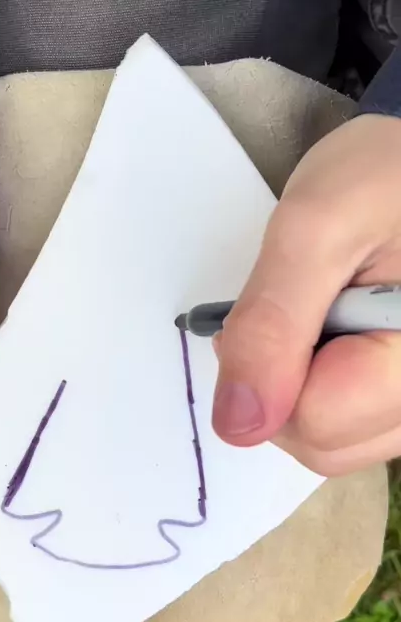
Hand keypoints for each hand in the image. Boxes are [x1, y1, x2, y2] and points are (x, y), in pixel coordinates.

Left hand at [212, 113, 400, 475]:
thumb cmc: (380, 177)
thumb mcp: (314, 228)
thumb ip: (273, 322)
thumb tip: (238, 423)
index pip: (321, 418)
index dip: (273, 370)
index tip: (277, 303)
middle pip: (326, 444)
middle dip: (280, 383)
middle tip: (294, 305)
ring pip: (332, 443)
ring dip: (296, 386)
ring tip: (317, 314)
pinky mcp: (400, 395)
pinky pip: (347, 426)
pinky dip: (316, 387)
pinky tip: (329, 335)